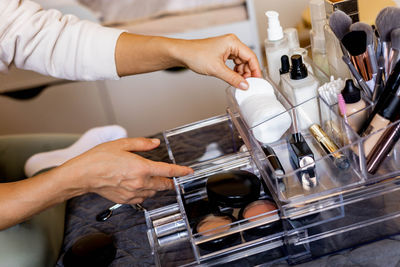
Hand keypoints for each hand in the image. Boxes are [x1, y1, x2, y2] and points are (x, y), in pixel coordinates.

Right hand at [58, 137, 192, 203]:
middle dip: (171, 182)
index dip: (181, 172)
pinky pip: (143, 198)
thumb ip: (142, 144)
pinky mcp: (127, 199)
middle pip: (164, 185)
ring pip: (154, 192)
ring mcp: (133, 192)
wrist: (83, 175)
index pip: (168, 171)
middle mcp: (140, 182)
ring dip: (157, 186)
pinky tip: (139, 185)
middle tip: (174, 178)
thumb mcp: (122, 144)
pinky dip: (145, 192)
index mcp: (141, 167)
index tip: (189, 172)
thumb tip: (155, 143)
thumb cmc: (99, 158)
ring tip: (151, 178)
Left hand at [178, 34, 261, 89]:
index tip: (257, 80)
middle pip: (247, 59)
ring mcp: (226, 48)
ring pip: (240, 62)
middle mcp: (231, 43)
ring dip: (241, 72)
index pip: (251, 56)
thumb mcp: (217, 69)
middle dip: (248, 72)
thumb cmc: (195, 55)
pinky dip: (235, 71)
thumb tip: (244, 85)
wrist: (182, 54)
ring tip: (239, 82)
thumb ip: (233, 78)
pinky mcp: (222, 53)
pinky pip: (233, 62)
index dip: (255, 70)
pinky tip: (233, 77)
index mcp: (233, 42)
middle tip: (247, 84)